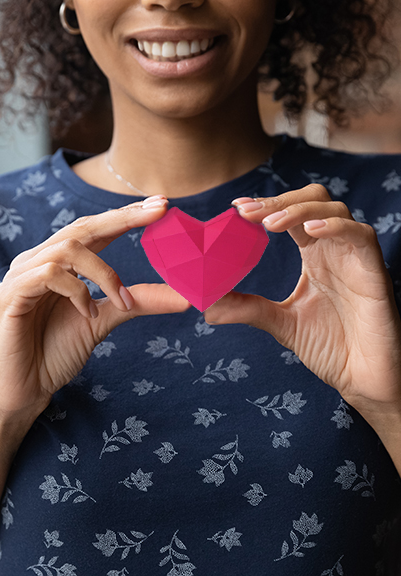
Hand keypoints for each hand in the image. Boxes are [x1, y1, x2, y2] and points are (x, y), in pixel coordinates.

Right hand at [0, 196, 189, 422]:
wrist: (25, 389)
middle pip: (83, 227)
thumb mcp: (105, 319)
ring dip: (104, 273)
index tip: (162, 205)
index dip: (127, 215)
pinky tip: (86, 313)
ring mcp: (23, 274)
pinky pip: (49, 274)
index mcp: (60, 263)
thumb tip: (185, 297)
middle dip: (124, 217)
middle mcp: (40, 260)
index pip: (96, 229)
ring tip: (121, 302)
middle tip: (160, 210)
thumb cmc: (57, 351)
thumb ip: (138, 302)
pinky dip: (78, 291)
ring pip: (70, 248)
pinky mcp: (12, 293)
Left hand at [205, 184, 400, 415]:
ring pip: (334, 209)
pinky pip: (360, 235)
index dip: (266, 205)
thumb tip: (207, 306)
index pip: (290, 215)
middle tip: (246, 213)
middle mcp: (334, 249)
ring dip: (299, 210)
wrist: (364, 380)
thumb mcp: (281, 323)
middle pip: (312, 199)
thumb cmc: (332, 348)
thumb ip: (249, 308)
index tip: (237, 207)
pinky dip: (334, 227)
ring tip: (269, 224)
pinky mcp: (374, 272)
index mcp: (314, 255)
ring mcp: (355, 257)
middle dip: (279, 200)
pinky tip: (309, 232)